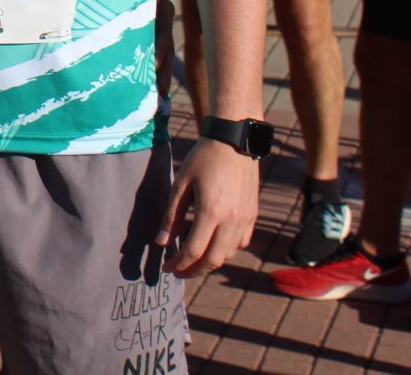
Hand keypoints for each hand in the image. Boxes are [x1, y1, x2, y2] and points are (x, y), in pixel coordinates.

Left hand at [156, 138, 258, 276]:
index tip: (167, 268)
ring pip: (228, 254)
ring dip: (210, 262)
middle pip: (213, 260)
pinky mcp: (253, 216)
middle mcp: (232, 221)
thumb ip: (172, 216)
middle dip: (194, 271)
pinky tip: (212, 246)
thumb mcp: (181, 184)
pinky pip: (241, 243)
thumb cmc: (203, 159)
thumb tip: (162, 243)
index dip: (178, 264)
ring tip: (192, 261)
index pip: (194, 251)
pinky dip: (226, 251)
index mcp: (211, 212)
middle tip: (178, 272)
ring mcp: (246, 220)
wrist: (235, 142)